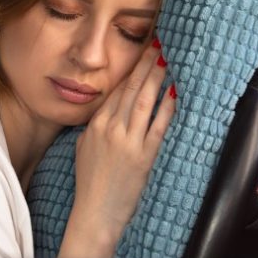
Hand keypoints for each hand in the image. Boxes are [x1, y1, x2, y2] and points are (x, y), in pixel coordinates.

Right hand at [56, 41, 176, 257]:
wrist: (94, 213)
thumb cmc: (89, 184)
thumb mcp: (82, 149)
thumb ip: (94, 128)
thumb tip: (106, 113)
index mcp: (95, 124)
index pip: (116, 89)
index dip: (131, 68)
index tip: (140, 52)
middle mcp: (110, 128)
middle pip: (131, 88)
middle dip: (146, 64)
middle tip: (158, 43)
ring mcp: (127, 141)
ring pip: (144, 101)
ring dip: (157, 78)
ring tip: (167, 59)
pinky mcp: (143, 156)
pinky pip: (158, 126)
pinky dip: (167, 107)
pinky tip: (175, 93)